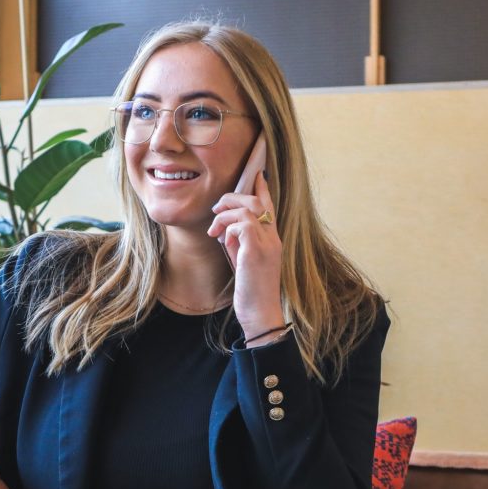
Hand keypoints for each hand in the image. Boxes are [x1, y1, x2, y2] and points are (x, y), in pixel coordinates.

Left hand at [207, 171, 284, 337]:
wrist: (260, 314)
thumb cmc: (251, 292)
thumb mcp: (244, 262)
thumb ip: (239, 243)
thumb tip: (226, 230)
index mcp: (272, 240)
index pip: (269, 206)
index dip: (262, 189)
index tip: (256, 174)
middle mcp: (273, 238)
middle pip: (256, 201)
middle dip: (232, 198)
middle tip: (216, 209)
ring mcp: (267, 244)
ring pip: (248, 209)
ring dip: (225, 214)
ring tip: (214, 229)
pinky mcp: (256, 252)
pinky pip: (242, 225)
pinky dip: (228, 228)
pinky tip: (223, 240)